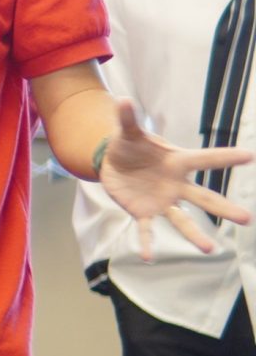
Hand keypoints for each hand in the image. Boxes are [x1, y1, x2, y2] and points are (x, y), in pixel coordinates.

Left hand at [99, 97, 254, 256]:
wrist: (114, 163)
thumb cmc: (131, 146)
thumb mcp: (127, 132)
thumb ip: (126, 118)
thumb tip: (122, 99)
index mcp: (177, 162)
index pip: (204, 159)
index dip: (225, 157)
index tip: (250, 156)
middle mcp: (175, 185)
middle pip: (203, 198)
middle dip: (223, 208)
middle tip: (247, 219)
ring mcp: (161, 201)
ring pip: (181, 220)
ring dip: (194, 234)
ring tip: (210, 250)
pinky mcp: (142, 211)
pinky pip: (146, 229)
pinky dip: (147, 242)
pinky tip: (148, 257)